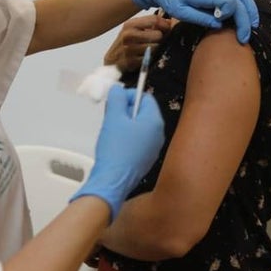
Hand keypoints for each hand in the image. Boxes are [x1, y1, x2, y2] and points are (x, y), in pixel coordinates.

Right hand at [70, 85, 164, 220]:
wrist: (112, 181)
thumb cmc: (115, 148)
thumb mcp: (113, 117)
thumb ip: (117, 98)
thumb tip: (118, 89)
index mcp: (154, 122)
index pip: (146, 98)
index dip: (129, 95)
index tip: (115, 101)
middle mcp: (159, 135)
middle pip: (143, 112)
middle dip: (126, 110)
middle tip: (111, 115)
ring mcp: (154, 149)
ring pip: (140, 127)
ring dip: (125, 124)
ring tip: (111, 130)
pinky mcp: (146, 160)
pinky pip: (138, 141)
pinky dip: (127, 138)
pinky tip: (115, 144)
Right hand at [104, 14, 173, 70]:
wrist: (112, 62)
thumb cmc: (127, 44)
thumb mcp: (135, 30)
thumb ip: (151, 24)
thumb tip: (172, 22)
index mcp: (129, 24)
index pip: (154, 19)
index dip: (165, 25)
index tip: (167, 29)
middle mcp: (128, 35)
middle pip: (158, 34)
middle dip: (160, 39)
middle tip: (156, 41)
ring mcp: (128, 49)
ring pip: (155, 47)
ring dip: (156, 49)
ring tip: (150, 50)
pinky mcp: (130, 62)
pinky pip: (150, 58)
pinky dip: (150, 58)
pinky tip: (144, 58)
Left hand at [130, 0, 259, 43]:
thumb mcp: (180, 12)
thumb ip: (200, 18)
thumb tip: (220, 24)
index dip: (231, 12)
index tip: (223, 22)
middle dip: (246, 18)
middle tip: (244, 37)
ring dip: (250, 9)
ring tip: (251, 26)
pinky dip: (246, 0)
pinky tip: (246, 11)